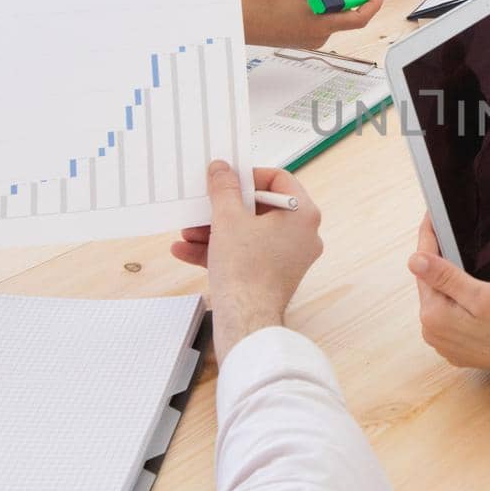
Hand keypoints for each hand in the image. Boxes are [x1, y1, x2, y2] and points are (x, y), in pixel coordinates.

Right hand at [171, 162, 322, 359]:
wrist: (245, 321)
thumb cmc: (245, 271)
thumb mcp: (228, 219)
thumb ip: (224, 188)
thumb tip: (221, 169)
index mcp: (302, 214)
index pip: (278, 179)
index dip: (248, 176)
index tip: (225, 178)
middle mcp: (302, 235)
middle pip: (260, 208)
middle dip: (224, 208)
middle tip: (202, 204)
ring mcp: (289, 257)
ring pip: (249, 233)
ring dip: (216, 230)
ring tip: (187, 231)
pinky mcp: (273, 276)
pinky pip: (247, 254)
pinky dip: (220, 250)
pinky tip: (186, 250)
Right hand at [242, 0, 383, 47]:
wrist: (239, 22)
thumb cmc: (262, 4)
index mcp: (320, 25)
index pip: (360, 19)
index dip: (373, 4)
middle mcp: (319, 37)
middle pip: (346, 16)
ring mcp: (312, 40)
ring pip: (333, 18)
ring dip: (331, 2)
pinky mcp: (304, 39)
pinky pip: (322, 22)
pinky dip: (321, 8)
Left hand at [409, 215, 489, 383]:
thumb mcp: (481, 294)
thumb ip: (445, 277)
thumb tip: (415, 261)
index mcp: (435, 315)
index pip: (424, 267)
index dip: (429, 239)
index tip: (431, 219)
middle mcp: (433, 332)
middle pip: (430, 284)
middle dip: (438, 261)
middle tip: (448, 233)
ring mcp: (444, 342)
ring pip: (440, 300)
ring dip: (448, 282)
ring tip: (462, 262)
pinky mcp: (457, 346)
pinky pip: (449, 317)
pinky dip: (456, 302)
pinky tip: (472, 294)